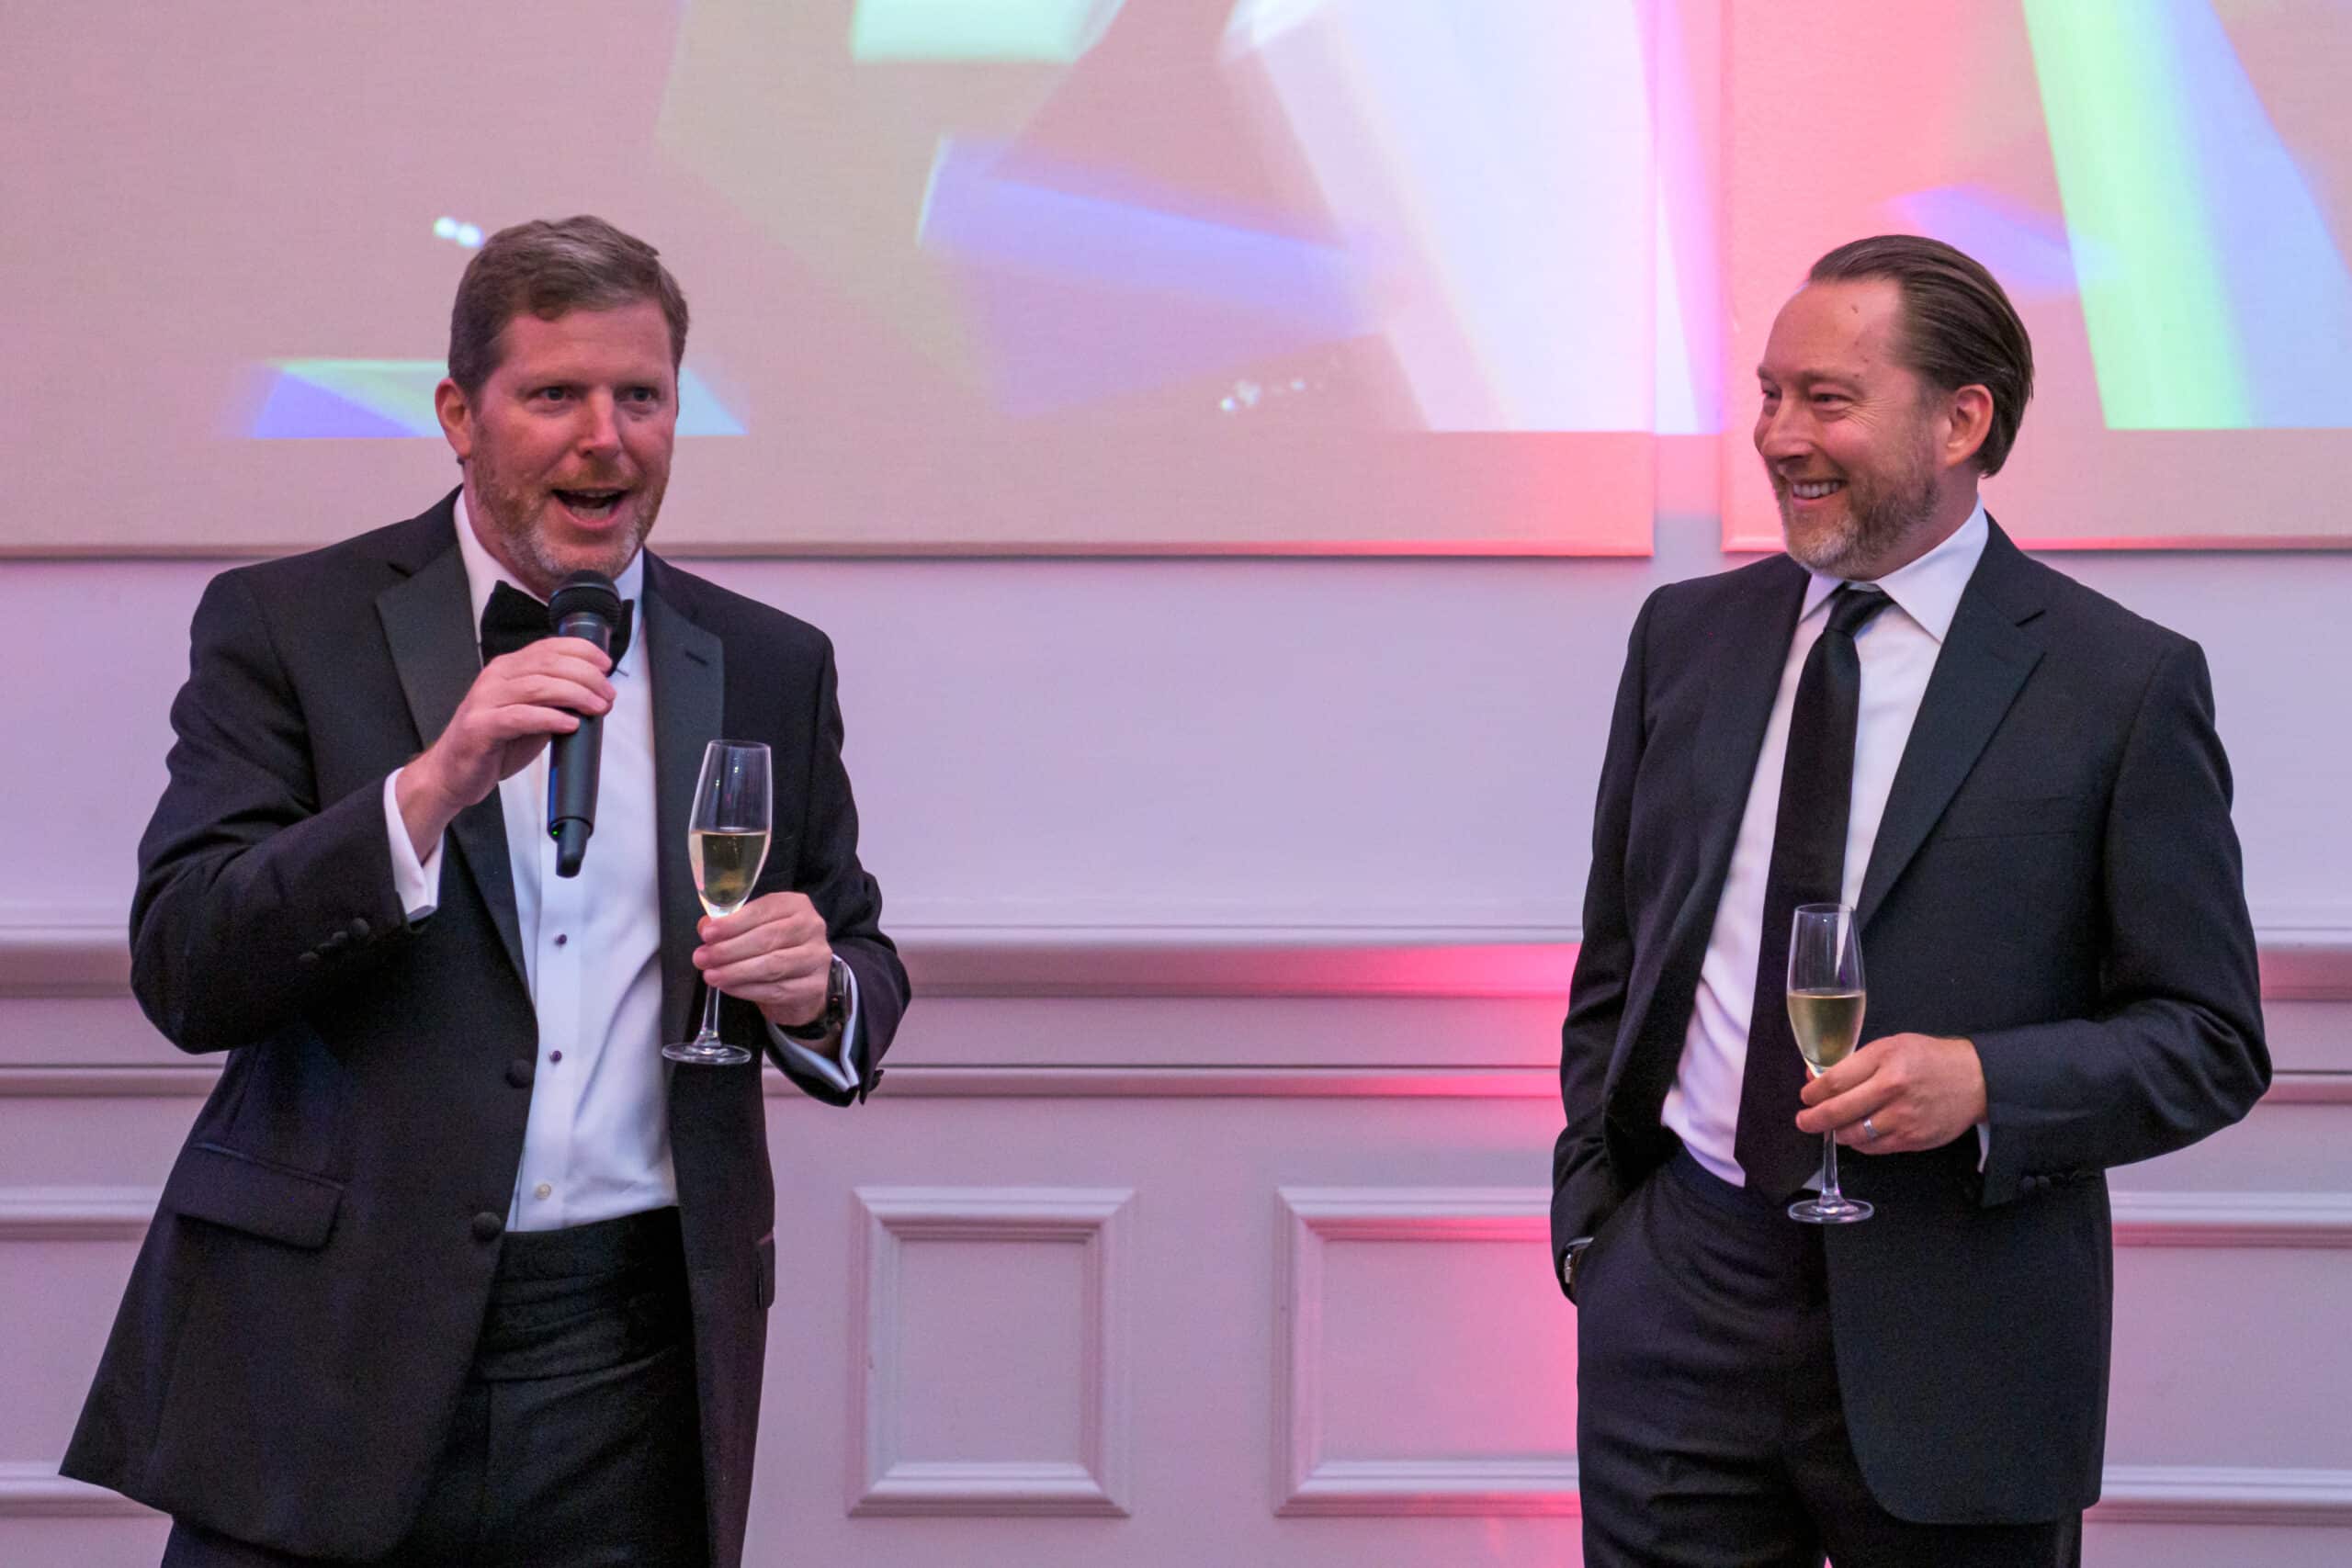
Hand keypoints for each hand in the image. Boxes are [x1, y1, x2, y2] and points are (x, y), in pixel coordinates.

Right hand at [395, 639, 613, 853]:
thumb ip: (556, 700)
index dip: (582, 651)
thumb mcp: (532, 714)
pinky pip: (520, 717)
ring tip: (597, 708)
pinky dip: (550, 718)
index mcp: (508, 668)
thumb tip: (597, 694)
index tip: (606, 665)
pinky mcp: (480, 727)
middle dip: (586, 676)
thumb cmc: (495, 743)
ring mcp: (485, 701)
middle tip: (608, 694)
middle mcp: (495, 677)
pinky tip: (570, 724)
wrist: (454, 773)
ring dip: (575, 695)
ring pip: (537, 686)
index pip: (548, 647)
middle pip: (548, 664)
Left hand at [694, 892, 833, 1031]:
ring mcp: (816, 958)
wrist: (801, 984)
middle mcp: (812, 927)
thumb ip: (731, 925)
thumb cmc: (775, 950)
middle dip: (729, 950)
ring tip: (710, 975)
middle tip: (701, 958)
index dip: (733, 923)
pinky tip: (728, 987)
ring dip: (735, 971)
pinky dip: (746, 989)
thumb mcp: (754, 929)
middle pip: (767, 938)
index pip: (763, 910)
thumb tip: (706, 927)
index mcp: (796, 905)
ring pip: (772, 965)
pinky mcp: (813, 987)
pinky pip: (775, 989)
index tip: (707, 934)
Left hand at [1797, 1033, 1986, 1152]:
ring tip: (1833, 1127)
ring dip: (1836, 1132)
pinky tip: (1856, 1135)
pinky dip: (1859, 1144)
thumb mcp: (1891, 1046)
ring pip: (1852, 1135)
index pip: (1834, 1081)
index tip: (1806, 1096)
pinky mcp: (1913, 1139)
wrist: (1975, 1079)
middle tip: (1804, 1121)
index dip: (1812, 1093)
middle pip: (1837, 1111)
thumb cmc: (1929, 1059)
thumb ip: (1855, 1063)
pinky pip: (1873, 1148)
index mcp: (1884, 1059)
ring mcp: (1903, 1118)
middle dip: (1813, 1119)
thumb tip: (1817, 1080)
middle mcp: (1892, 1089)